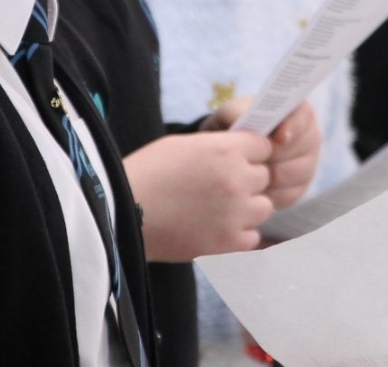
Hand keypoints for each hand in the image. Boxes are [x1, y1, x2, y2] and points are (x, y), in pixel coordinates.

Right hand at [123, 130, 273, 260]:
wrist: (122, 213)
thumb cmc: (148, 171)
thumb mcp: (185, 143)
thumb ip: (219, 146)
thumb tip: (240, 152)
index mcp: (227, 149)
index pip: (264, 146)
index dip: (252, 152)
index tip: (241, 158)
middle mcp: (237, 179)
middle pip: (265, 176)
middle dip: (249, 179)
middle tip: (224, 186)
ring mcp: (235, 213)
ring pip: (264, 207)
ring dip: (249, 207)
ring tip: (223, 209)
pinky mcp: (227, 243)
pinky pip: (253, 237)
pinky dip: (241, 234)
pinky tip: (221, 229)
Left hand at [205, 96, 323, 209]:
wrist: (234, 151)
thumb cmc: (236, 126)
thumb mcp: (233, 114)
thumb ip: (238, 113)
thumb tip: (242, 121)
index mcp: (299, 110)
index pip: (303, 117)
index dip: (293, 127)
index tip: (279, 138)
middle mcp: (310, 135)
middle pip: (301, 149)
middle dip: (275, 155)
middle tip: (254, 158)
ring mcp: (309, 163)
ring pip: (295, 173)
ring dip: (270, 175)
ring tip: (250, 172)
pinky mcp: (301, 188)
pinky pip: (289, 194)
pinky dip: (270, 192)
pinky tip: (254, 188)